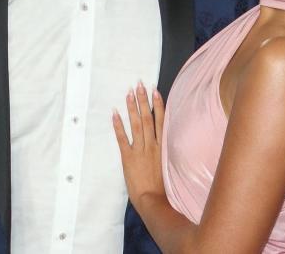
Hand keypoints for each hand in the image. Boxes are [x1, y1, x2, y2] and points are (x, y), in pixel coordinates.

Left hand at [113, 83, 165, 208]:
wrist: (154, 201)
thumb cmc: (163, 187)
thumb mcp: (169, 165)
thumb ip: (167, 150)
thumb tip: (166, 138)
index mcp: (163, 146)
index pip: (161, 120)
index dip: (158, 104)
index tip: (155, 91)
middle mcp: (152, 145)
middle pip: (148, 118)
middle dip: (143, 100)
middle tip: (139, 84)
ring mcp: (140, 151)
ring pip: (136, 125)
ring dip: (132, 108)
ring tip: (128, 93)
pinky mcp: (128, 158)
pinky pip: (122, 138)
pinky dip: (118, 125)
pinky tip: (114, 113)